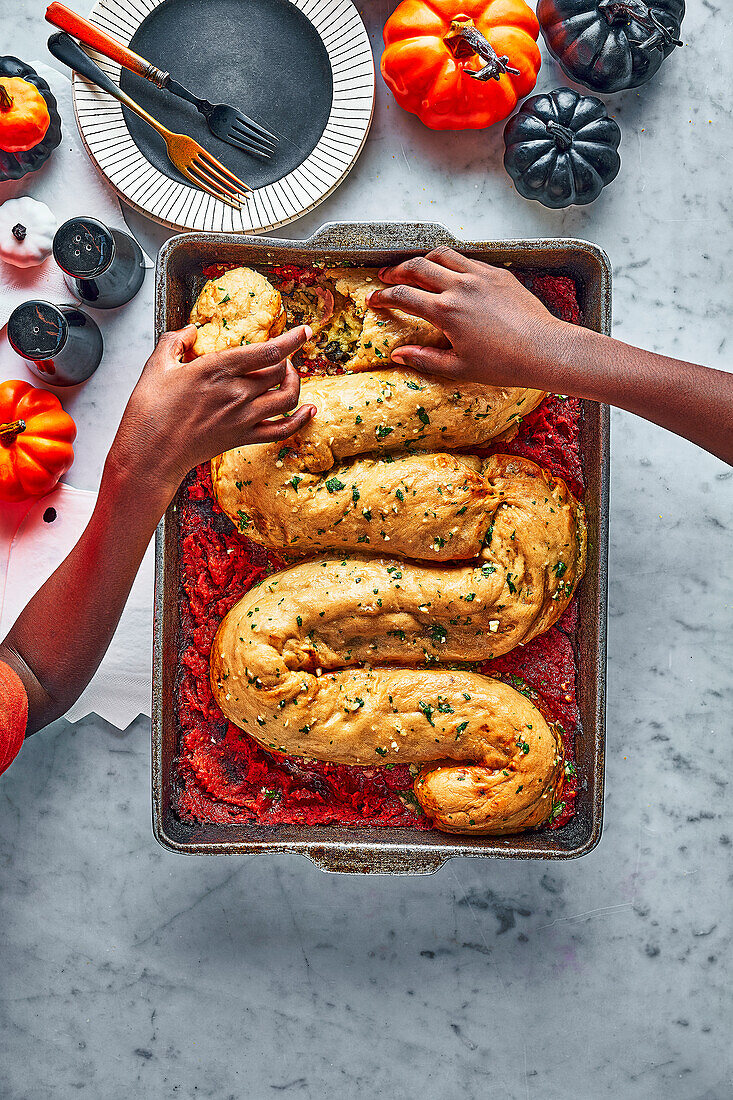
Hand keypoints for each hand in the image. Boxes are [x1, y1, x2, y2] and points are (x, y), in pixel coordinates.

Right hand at [107, 323, 316, 501]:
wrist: (150, 454)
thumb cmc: (149, 411)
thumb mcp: (156, 365)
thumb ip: (176, 341)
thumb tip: (192, 331)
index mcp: (218, 369)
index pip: (268, 351)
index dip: (292, 339)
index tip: (304, 331)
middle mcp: (237, 393)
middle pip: (280, 372)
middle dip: (287, 360)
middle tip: (281, 357)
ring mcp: (243, 418)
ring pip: (288, 398)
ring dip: (295, 384)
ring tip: (288, 377)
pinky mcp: (243, 438)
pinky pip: (283, 430)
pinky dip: (301, 420)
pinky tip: (309, 411)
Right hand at [367, 247, 566, 388]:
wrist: (543, 350)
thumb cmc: (503, 364)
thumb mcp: (458, 368)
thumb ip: (424, 359)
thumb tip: (397, 354)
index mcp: (446, 312)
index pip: (403, 296)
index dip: (383, 296)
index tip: (374, 299)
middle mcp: (460, 287)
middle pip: (417, 266)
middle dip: (397, 270)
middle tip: (387, 277)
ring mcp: (480, 276)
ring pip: (442, 254)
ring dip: (423, 259)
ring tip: (415, 267)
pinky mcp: (498, 273)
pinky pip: (468, 259)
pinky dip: (451, 261)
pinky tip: (450, 272)